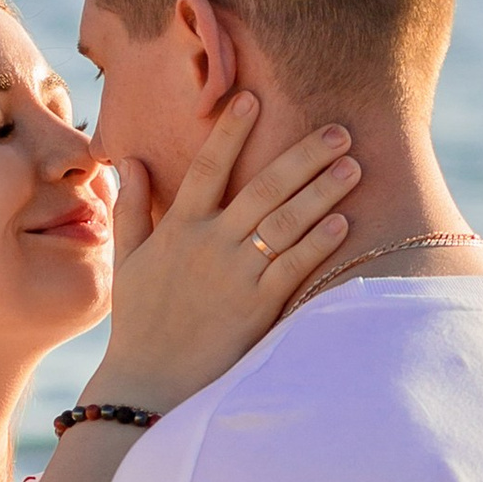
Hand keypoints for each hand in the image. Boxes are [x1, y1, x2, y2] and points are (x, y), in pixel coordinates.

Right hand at [91, 96, 358, 412]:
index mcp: (178, 228)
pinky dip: (318, 244)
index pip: (207, 167)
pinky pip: (293, 268)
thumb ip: (131, 207)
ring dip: (322, 192)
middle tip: (340, 130)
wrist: (149, 384)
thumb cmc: (139, 322)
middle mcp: (210, 245)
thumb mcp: (128, 261)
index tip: (252, 98)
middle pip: (263, 188)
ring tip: (354, 165)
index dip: (230, 132)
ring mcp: (235, 275)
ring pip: (286, 223)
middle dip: (303, 156)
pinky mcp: (257, 308)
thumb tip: (131, 160)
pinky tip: (344, 222)